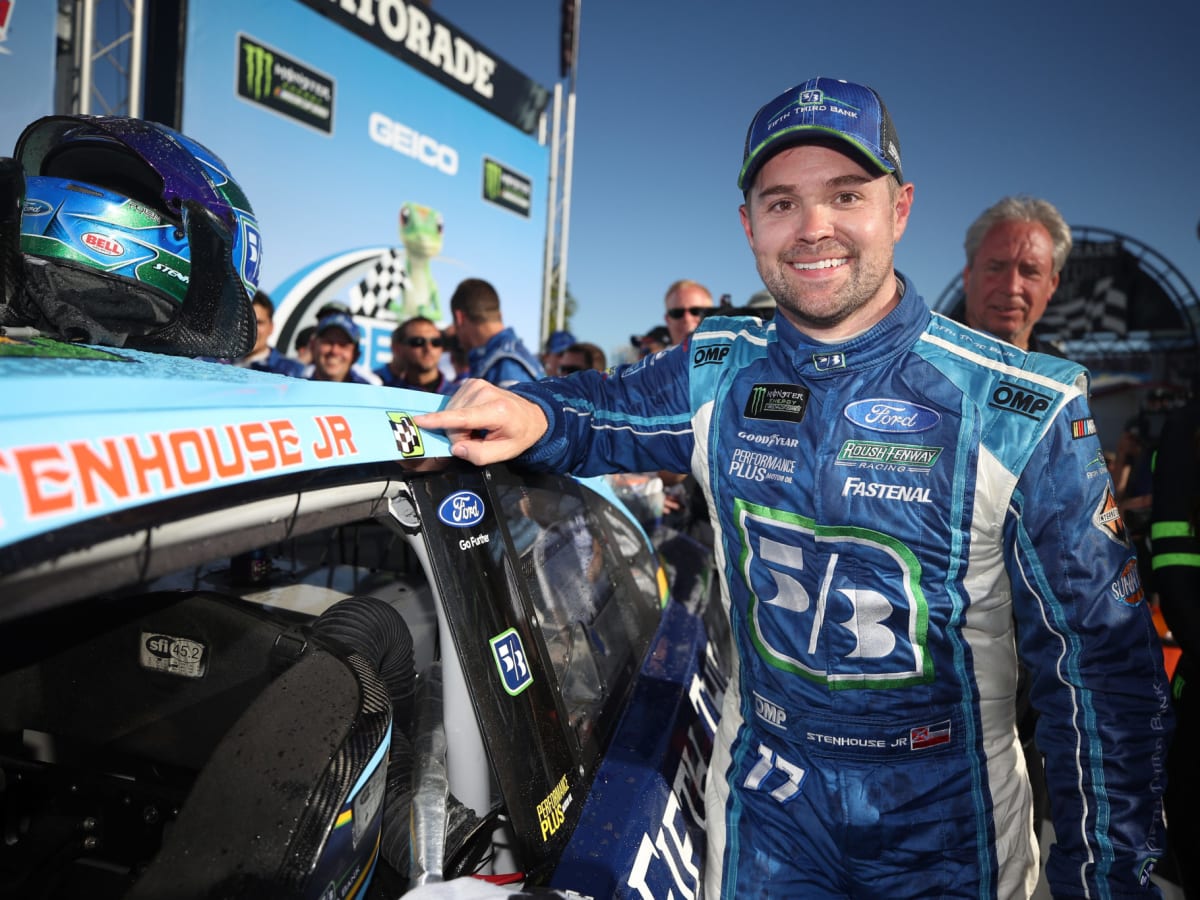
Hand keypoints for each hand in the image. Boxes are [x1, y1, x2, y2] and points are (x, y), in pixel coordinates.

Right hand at [414, 379, 548, 465]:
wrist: (532, 414)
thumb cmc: (518, 434)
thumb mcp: (505, 453)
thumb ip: (480, 455)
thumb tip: (456, 448)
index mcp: (497, 411)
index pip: (463, 417)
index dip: (440, 420)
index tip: (419, 420)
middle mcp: (485, 392)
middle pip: (454, 420)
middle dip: (461, 435)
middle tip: (480, 438)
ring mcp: (477, 384)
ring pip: (450, 412)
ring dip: (460, 425)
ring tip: (479, 428)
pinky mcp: (471, 382)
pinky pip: (452, 405)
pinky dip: (459, 415)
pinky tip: (474, 418)